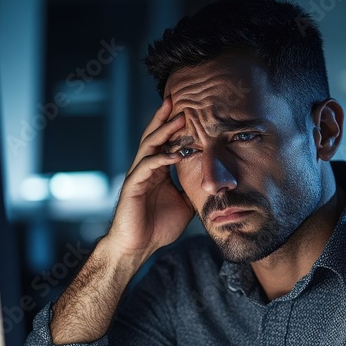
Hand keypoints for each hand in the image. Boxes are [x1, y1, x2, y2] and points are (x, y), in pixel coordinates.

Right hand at [106, 97, 194, 258]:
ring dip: (164, 131)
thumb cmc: (158, 227)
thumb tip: (213, 185)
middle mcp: (147, 169)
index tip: (189, 111)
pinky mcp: (132, 186)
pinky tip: (175, 154)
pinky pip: (147, 167)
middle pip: (155, 137)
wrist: (139, 246)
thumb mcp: (184, 205)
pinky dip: (161, 159)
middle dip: (166, 118)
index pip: (166, 143)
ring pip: (149, 146)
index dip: (175, 127)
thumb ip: (193, 191)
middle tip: (177, 99)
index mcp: (158, 171)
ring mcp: (138, 175)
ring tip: (179, 118)